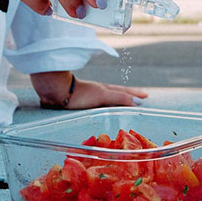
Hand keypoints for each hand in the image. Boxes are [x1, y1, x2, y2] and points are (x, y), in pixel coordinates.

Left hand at [30, 71, 147, 109]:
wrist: (56, 92)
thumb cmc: (80, 94)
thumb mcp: (102, 95)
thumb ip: (119, 98)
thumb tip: (139, 102)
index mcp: (104, 90)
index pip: (123, 91)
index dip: (134, 94)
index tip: (146, 96)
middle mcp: (98, 92)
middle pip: (116, 92)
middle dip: (128, 95)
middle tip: (140, 98)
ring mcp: (89, 97)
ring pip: (106, 98)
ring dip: (116, 100)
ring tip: (123, 103)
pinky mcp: (80, 103)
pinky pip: (96, 105)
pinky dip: (103, 107)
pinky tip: (100, 110)